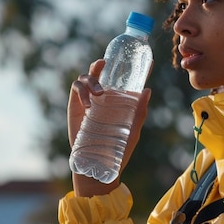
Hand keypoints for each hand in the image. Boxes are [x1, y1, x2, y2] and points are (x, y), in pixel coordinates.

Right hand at [68, 59, 151, 195]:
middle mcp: (103, 97)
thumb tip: (148, 90)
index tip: (144, 59)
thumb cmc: (118, 149)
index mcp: (118, 100)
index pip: (125, 80)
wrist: (98, 164)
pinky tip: (88, 103)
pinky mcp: (75, 107)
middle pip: (101, 72)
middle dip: (101, 63)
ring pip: (86, 77)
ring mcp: (88, 100)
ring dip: (91, 79)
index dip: (133, 68)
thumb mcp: (132, 130)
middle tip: (104, 62)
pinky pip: (75, 88)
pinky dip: (81, 90)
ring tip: (98, 93)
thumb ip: (139, 111)